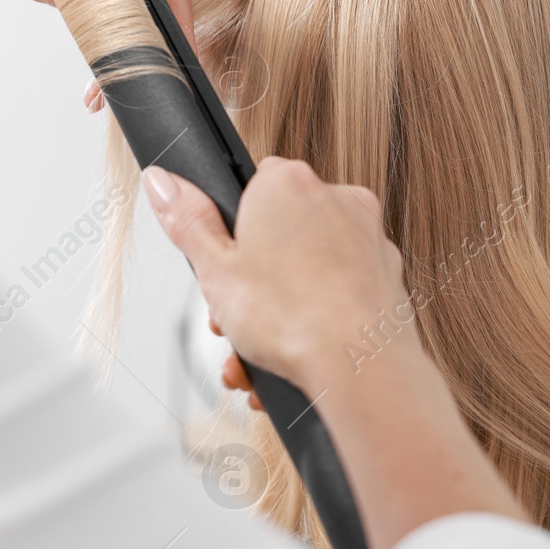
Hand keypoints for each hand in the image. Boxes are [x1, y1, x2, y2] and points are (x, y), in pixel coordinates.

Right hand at [142, 158, 409, 392]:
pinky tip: (293, 359)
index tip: (221, 268)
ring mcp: (368, 238)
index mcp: (289, 184)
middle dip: (250, 284)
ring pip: (309, 270)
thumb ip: (187, 221)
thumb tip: (162, 181)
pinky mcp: (387, 276)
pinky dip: (316, 322)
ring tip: (256, 354)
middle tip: (232, 320)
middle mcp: (337, 200)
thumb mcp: (215, 269)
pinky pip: (339, 294)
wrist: (361, 367)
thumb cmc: (292, 317)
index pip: (250, 188)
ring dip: (277, 313)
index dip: (228, 234)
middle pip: (280, 235)